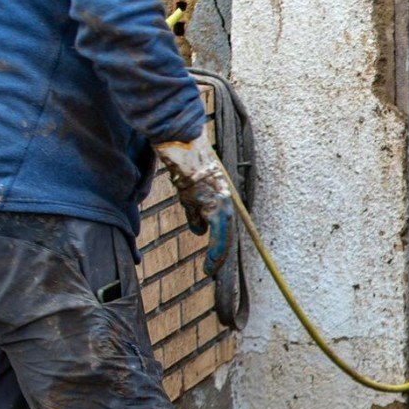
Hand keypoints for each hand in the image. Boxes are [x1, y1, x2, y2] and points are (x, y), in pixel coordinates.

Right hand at [153, 134, 235, 277]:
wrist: (180, 138)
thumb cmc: (183, 161)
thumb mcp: (188, 192)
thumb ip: (194, 212)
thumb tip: (199, 232)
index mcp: (221, 196)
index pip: (225, 225)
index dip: (221, 245)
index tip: (214, 262)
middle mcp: (224, 197)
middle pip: (228, 232)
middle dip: (221, 253)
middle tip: (212, 270)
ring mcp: (220, 198)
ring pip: (226, 233)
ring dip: (219, 255)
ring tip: (211, 269)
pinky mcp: (212, 198)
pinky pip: (220, 229)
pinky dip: (217, 248)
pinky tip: (211, 263)